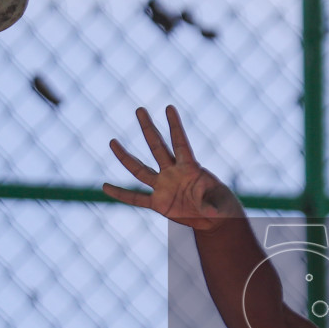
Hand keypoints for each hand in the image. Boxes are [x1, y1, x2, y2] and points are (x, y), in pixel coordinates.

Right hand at [103, 106, 240, 230]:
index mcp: (190, 168)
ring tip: (112, 141)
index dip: (175, 126)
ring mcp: (164, 187)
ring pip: (140, 169)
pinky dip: (121, 194)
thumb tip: (210, 209)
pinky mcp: (158, 204)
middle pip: (157, 147)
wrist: (214, 219)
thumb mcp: (220, 203)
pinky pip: (136, 199)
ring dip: (126, 156)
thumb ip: (212, 203)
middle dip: (148, 129)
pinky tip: (106, 187)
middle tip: (140, 109)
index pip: (180, 143)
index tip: (169, 108)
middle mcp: (173, 173)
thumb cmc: (222, 206)